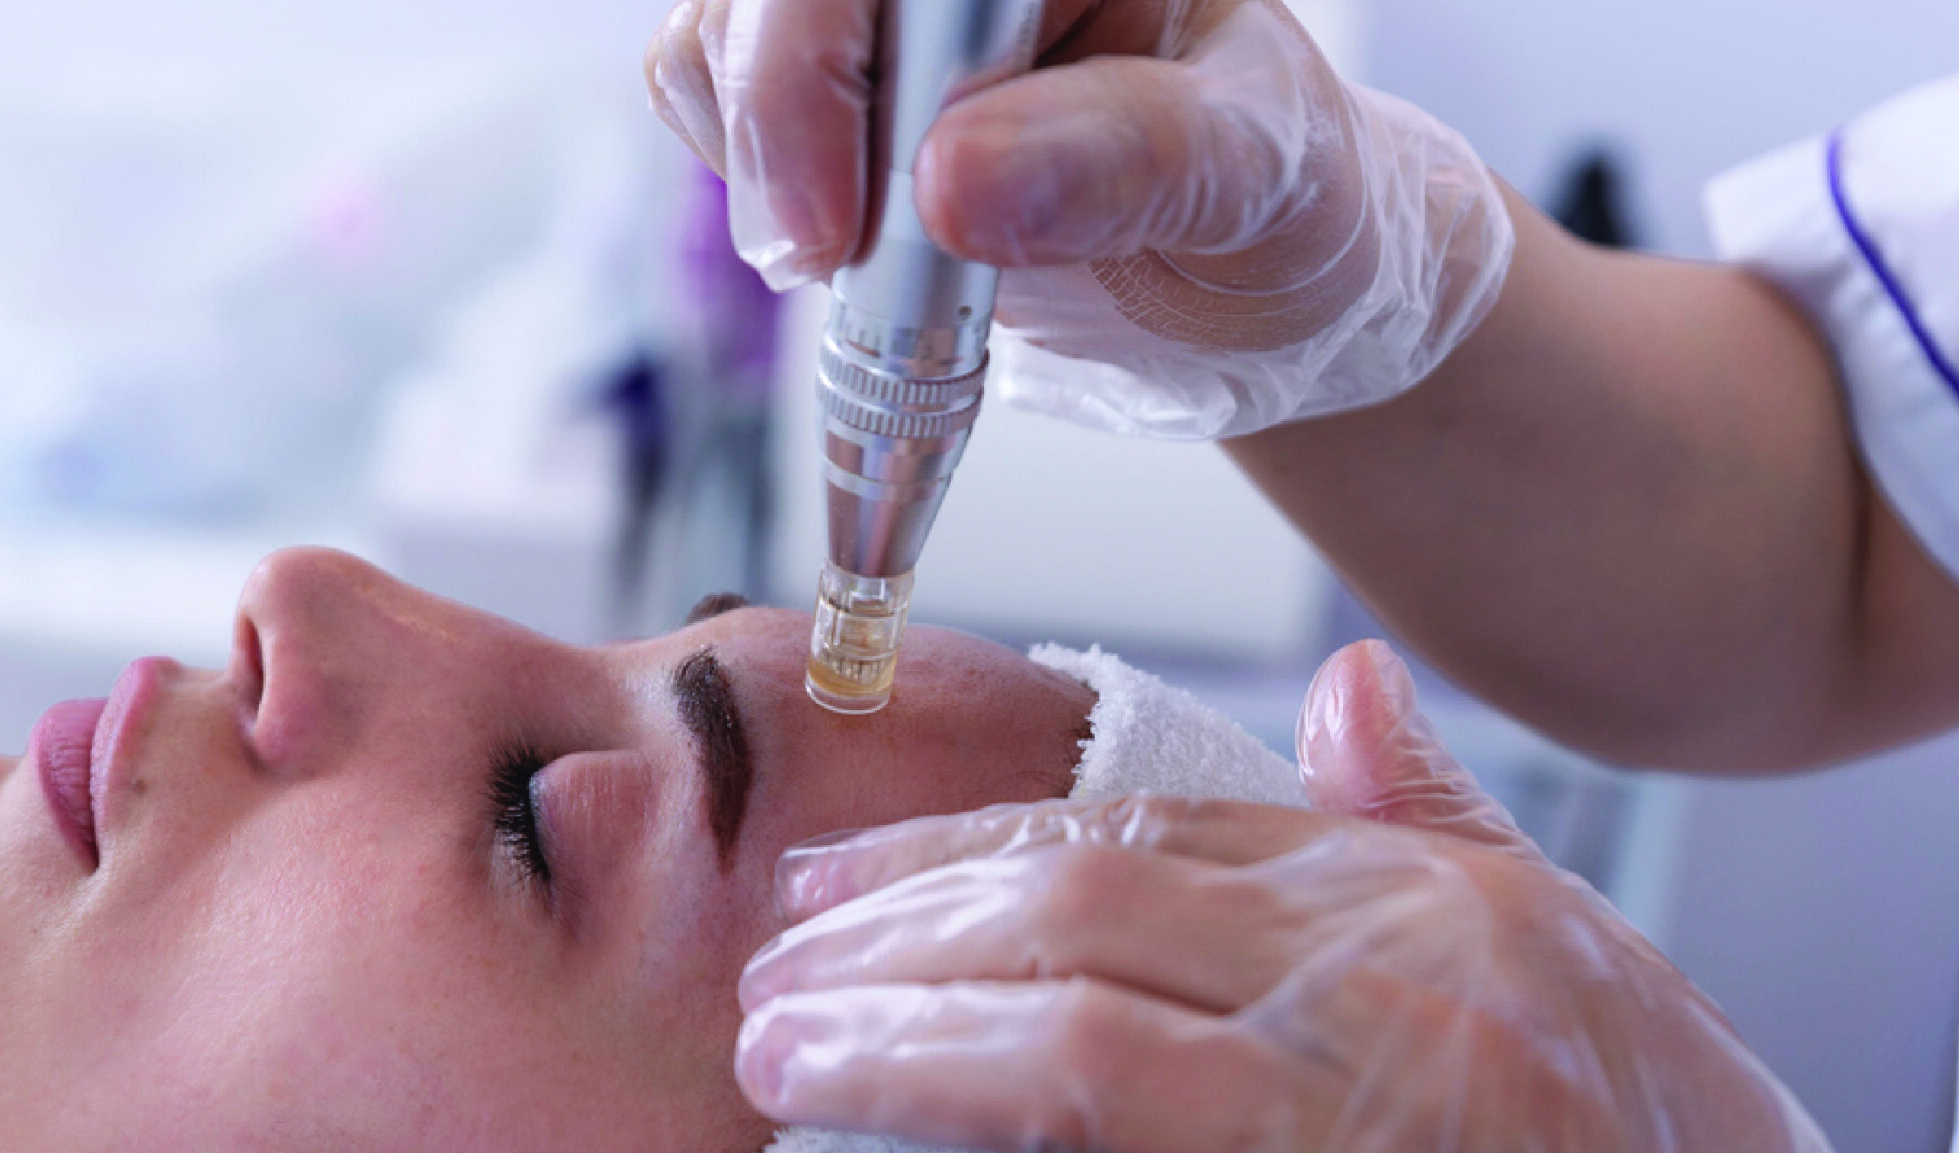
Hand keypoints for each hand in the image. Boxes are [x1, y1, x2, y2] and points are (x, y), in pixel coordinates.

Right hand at [645, 0, 1514, 436]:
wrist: (1256, 283)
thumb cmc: (1282, 205)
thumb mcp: (1255, 184)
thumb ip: (1124, 165)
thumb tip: (953, 183)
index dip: (816, 63)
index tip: (833, 228)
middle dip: (778, 120)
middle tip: (828, 262)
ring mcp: (884, 11)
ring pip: (719, 31)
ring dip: (765, 164)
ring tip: (877, 261)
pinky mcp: (826, 71)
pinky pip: (712, 92)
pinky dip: (759, 188)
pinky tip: (854, 239)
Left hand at [734, 642, 1958, 1152]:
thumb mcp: (1565, 953)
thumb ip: (1426, 816)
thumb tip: (1342, 675)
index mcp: (1419, 901)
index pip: (1133, 828)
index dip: (948, 848)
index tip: (821, 884)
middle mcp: (1401, 1001)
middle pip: (1076, 920)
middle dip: (888, 946)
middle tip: (762, 986)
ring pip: (1084, 1065)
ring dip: (896, 1060)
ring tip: (776, 1071)